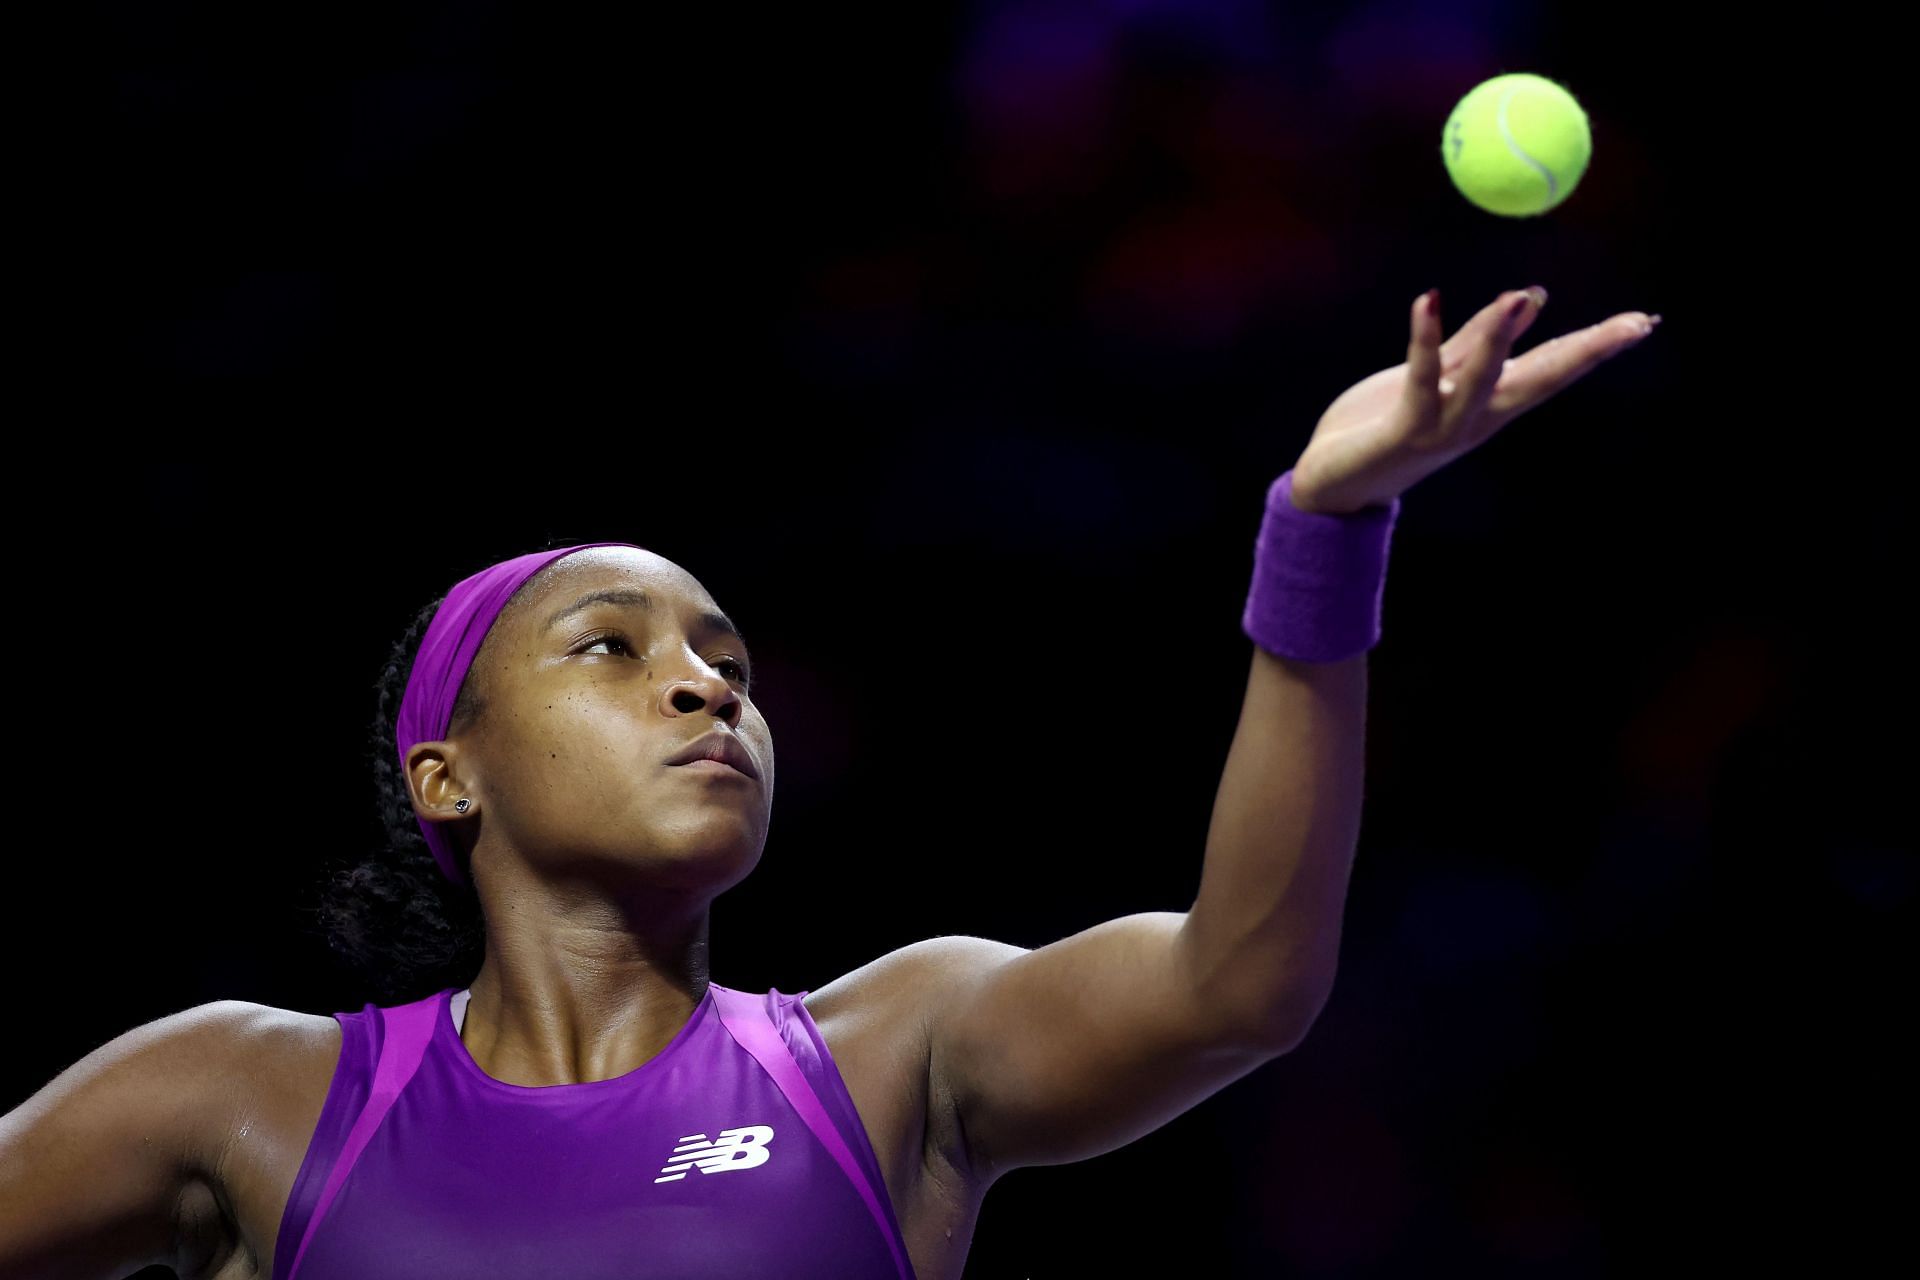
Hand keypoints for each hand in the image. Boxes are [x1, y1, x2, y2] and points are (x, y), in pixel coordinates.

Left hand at [1288, 287, 1659, 514]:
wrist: (1336, 480)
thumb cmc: (1387, 423)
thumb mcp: (1441, 374)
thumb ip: (1480, 341)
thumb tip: (1532, 298)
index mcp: (1493, 403)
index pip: (1553, 367)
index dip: (1596, 346)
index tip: (1642, 323)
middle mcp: (1479, 417)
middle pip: (1542, 379)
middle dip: (1587, 352)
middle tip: (1634, 325)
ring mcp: (1445, 425)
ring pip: (1482, 380)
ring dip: (1500, 339)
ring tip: (1519, 297)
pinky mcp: (1405, 427)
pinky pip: (1419, 379)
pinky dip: (1423, 339)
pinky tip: (1429, 300)